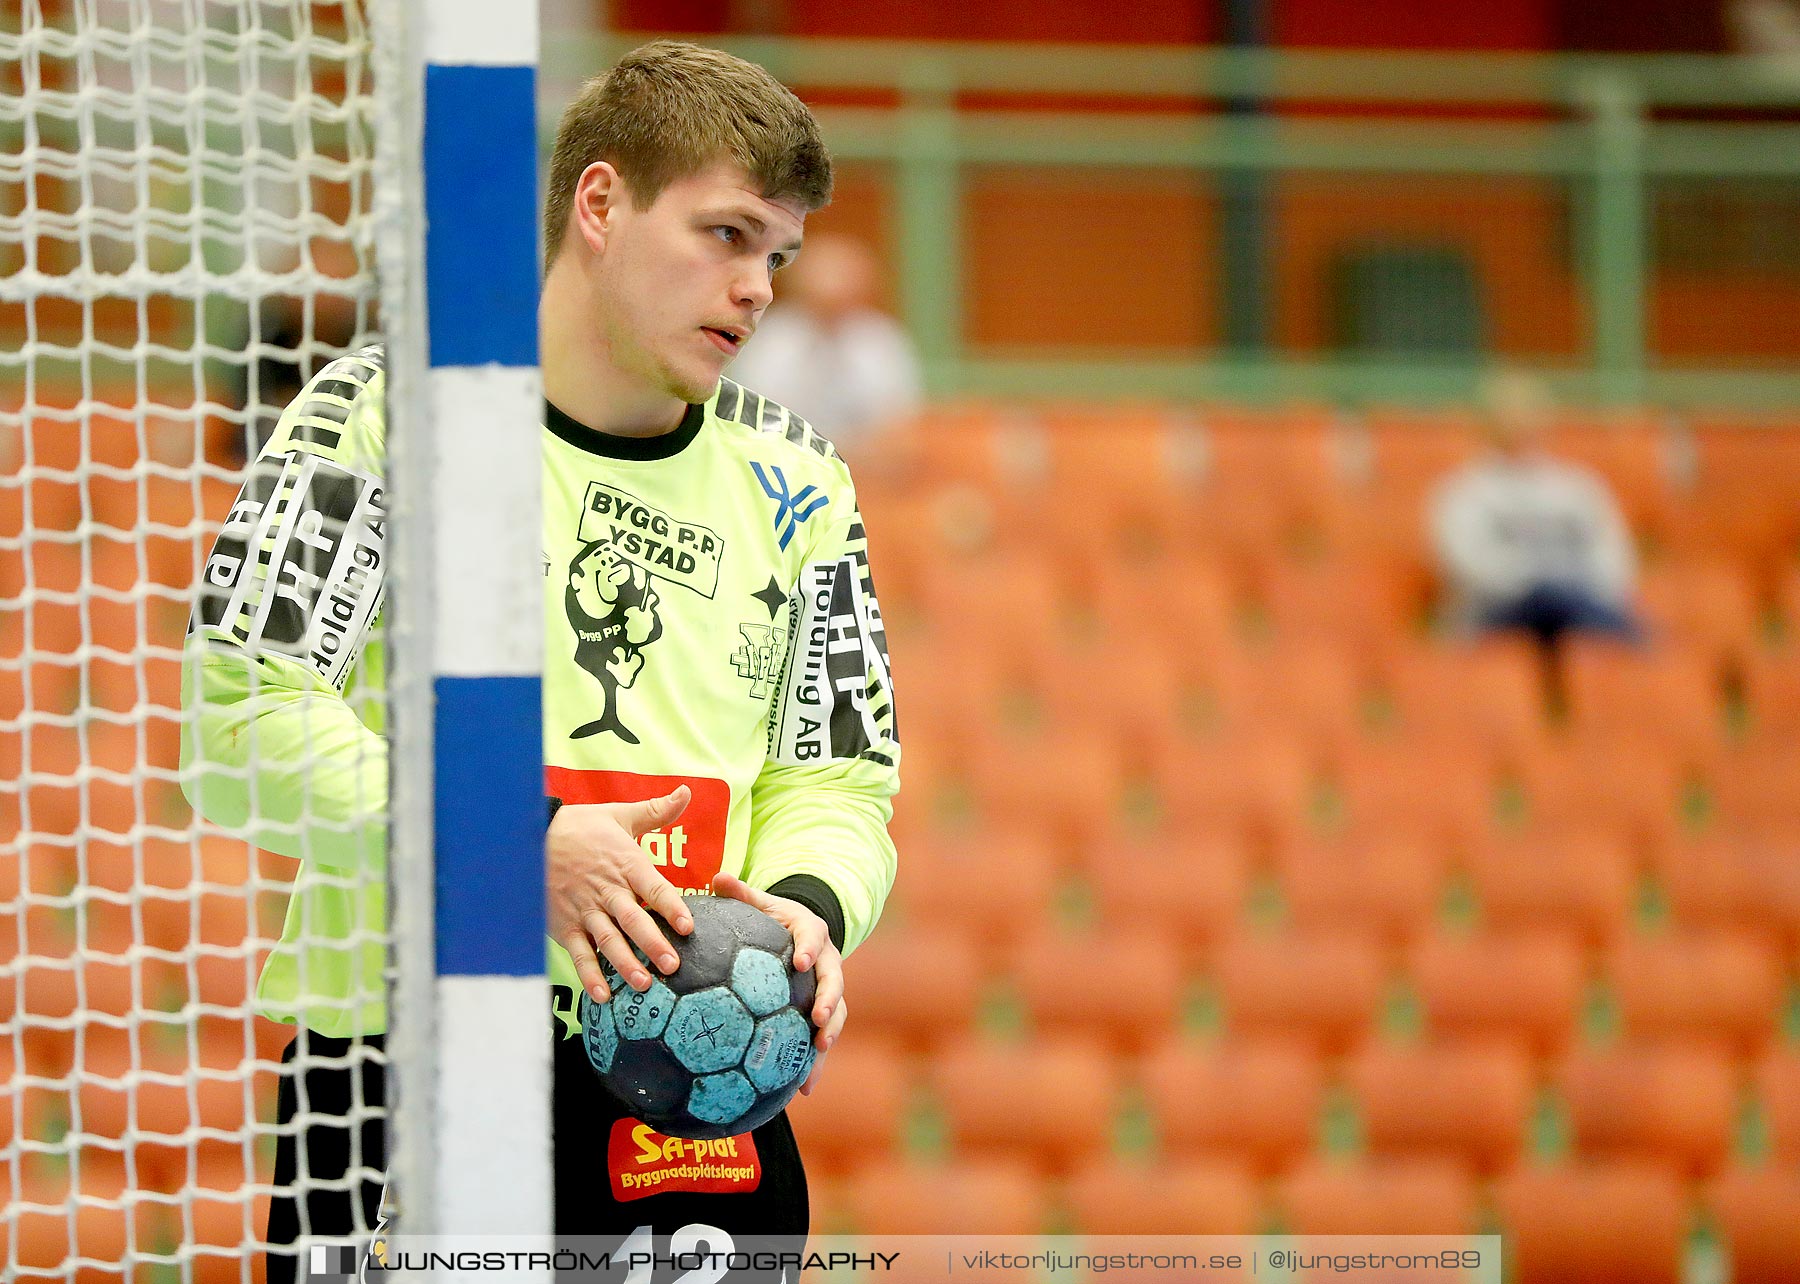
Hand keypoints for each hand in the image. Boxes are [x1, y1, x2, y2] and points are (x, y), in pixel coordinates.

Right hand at [549, 787, 694, 1003]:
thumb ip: (657, 811)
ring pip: (607, 940)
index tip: (688, 925)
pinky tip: (603, 994)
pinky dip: (589, 974)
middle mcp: (606, 889)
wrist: (531, 834)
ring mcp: (584, 910)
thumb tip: (687, 791)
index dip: (670, 906)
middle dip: (652, 943)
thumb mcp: (620, 816)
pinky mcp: (564, 924)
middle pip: (632, 919)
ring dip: (625, 963)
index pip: (652, 887)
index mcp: (625, 864)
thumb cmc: (583, 827)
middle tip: (672, 965)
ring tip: (643, 984)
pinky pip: (578, 952)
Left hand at [709, 872, 844, 1095]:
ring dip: (829, 1035)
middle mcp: (826, 961)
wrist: (804, 934)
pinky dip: (815, 1062)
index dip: (809, 948)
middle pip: (834, 981)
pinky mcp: (825, 1011)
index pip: (813, 937)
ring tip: (817, 1056)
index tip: (800, 961)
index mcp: (810, 931)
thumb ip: (740, 893)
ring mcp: (829, 988)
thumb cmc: (775, 919)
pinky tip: (801, 1089)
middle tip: (818, 1019)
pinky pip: (823, 1037)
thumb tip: (717, 878)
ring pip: (836, 1013)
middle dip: (829, 1001)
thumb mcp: (761, 903)